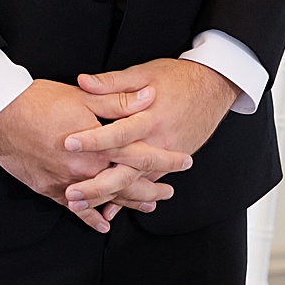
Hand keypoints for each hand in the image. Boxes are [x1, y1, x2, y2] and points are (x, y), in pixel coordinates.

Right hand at [0, 78, 175, 232]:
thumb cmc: (40, 101)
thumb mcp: (85, 96)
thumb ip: (119, 101)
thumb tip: (149, 97)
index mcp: (99, 145)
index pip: (141, 156)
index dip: (165, 159)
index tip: (185, 162)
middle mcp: (86, 168)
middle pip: (127, 183)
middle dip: (151, 188)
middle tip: (170, 192)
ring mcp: (66, 181)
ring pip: (105, 197)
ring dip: (128, 202)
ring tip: (148, 205)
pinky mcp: (49, 188)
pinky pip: (76, 208)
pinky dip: (91, 216)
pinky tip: (104, 222)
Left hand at [63, 57, 239, 210]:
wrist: (214, 87)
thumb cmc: (179, 78)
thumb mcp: (145, 72)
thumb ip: (113, 82)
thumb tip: (83, 82)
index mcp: (150, 116)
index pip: (118, 132)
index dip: (93, 139)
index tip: (69, 144)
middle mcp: (158, 141)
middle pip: (125, 169)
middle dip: (97, 185)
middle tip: (71, 193)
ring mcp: (164, 154)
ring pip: (134, 183)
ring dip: (106, 197)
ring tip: (79, 206)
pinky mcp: (169, 163)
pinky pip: (145, 185)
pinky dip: (127, 200)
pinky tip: (108, 211)